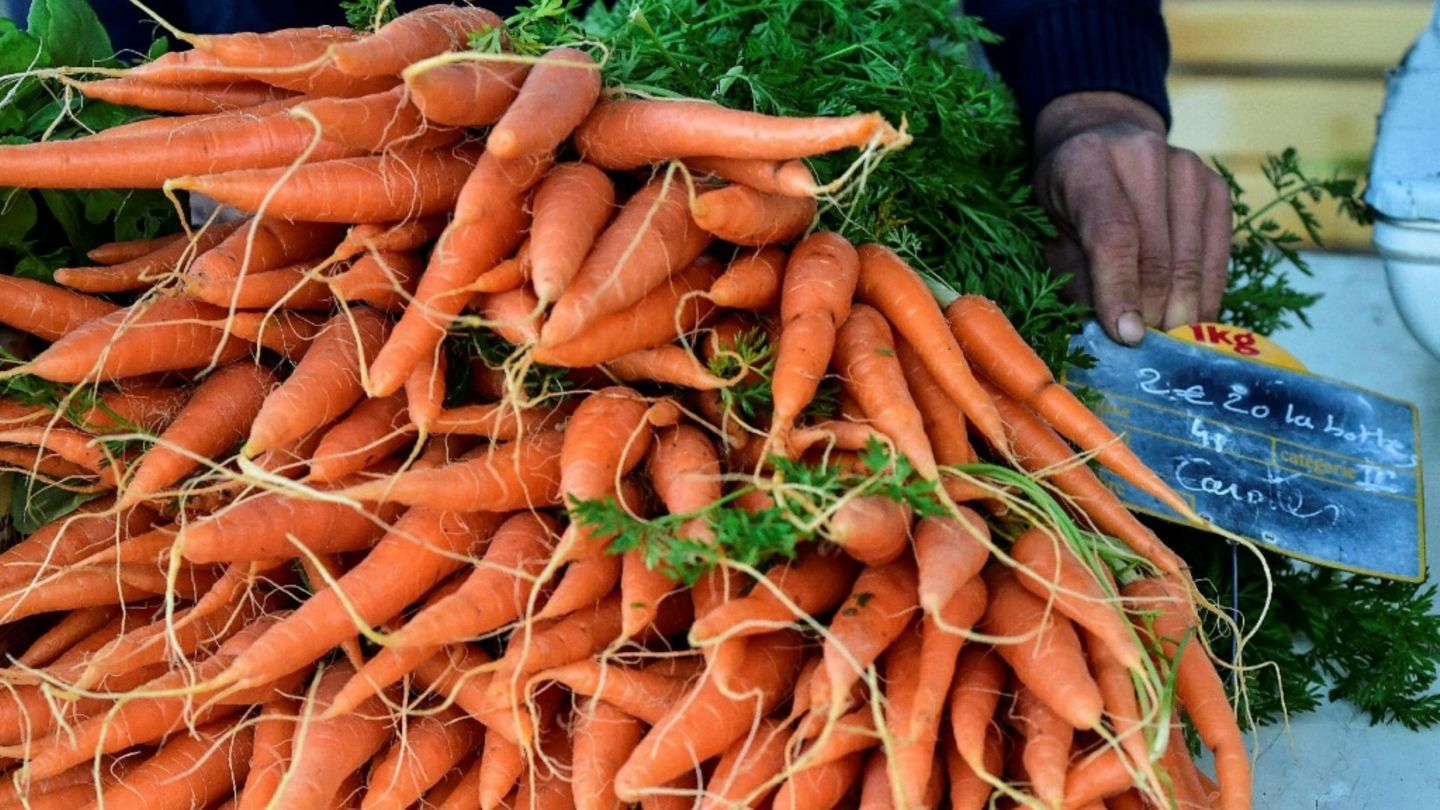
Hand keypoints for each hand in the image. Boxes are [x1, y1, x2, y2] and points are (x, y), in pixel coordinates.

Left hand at [1031, 92, 1232, 344]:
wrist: (1105, 136)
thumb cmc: (1068, 196)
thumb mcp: (1053, 231)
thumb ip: (1078, 277)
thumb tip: (1112, 335)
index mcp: (1087, 164)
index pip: (1113, 235)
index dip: (1121, 290)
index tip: (1127, 337)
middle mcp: (1142, 157)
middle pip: (1158, 253)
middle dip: (1153, 312)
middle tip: (1147, 352)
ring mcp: (1187, 168)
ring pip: (1191, 257)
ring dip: (1182, 309)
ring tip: (1169, 342)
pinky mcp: (1217, 186)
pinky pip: (1217, 253)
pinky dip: (1206, 293)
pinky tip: (1194, 320)